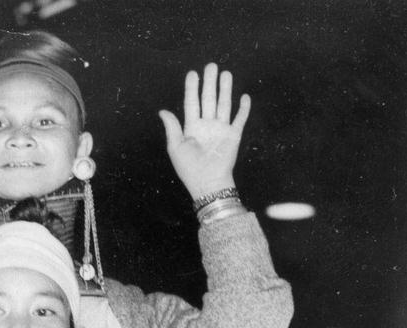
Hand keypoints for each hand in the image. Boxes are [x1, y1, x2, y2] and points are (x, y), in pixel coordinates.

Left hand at [158, 63, 250, 201]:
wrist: (207, 182)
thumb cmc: (188, 168)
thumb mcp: (175, 147)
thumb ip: (171, 127)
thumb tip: (162, 111)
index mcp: (192, 127)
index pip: (192, 103)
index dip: (192, 88)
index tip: (192, 73)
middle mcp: (207, 125)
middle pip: (209, 99)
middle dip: (210, 83)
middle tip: (211, 65)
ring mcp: (221, 129)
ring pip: (224, 104)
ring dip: (225, 89)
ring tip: (226, 73)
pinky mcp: (234, 135)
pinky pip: (240, 118)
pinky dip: (243, 108)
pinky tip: (244, 96)